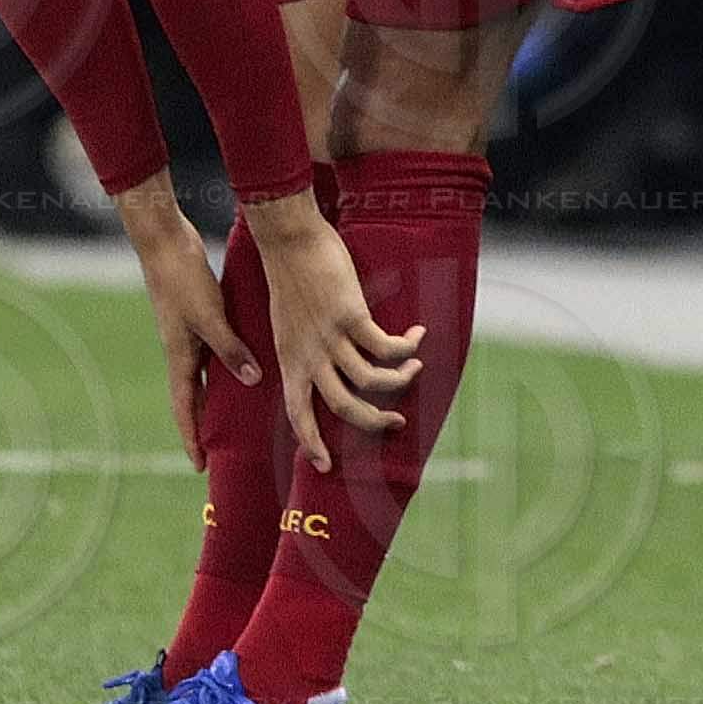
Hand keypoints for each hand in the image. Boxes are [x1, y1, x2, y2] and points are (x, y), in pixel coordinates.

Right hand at [120, 182, 258, 472]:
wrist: (164, 242)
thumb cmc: (182, 278)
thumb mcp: (209, 316)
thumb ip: (230, 348)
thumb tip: (251, 380)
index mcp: (180, 356)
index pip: (183, 408)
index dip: (191, 438)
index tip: (200, 467)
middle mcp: (182, 350)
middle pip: (192, 397)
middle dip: (203, 425)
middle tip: (219, 451)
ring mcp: (189, 334)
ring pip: (204, 375)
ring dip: (216, 397)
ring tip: (237, 417)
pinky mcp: (197, 316)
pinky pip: (212, 351)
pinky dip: (225, 365)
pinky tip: (244, 365)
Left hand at [244, 190, 421, 473]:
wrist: (287, 237)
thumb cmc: (288, 272)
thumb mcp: (285, 320)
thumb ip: (302, 344)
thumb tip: (321, 360)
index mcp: (289, 358)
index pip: (298, 412)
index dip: (311, 442)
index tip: (324, 466)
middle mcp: (309, 354)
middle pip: (344, 406)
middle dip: (374, 422)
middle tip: (396, 423)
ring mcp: (330, 336)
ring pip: (372, 380)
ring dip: (400, 380)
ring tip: (415, 367)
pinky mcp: (351, 315)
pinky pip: (386, 346)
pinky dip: (406, 347)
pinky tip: (416, 336)